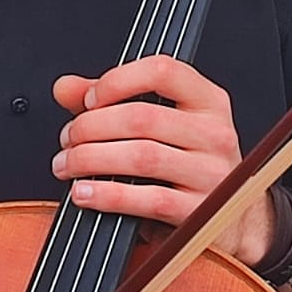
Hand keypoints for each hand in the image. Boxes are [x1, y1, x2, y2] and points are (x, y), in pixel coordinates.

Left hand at [51, 54, 272, 264]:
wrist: (226, 220)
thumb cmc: (185, 162)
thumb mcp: (157, 124)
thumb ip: (110, 100)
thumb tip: (65, 87)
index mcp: (207, 100)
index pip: (163, 71)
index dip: (117, 80)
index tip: (89, 99)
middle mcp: (215, 133)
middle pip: (142, 117)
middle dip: (90, 127)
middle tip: (67, 140)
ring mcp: (212, 173)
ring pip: (141, 156)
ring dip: (90, 159)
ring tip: (66, 165)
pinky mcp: (200, 212)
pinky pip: (147, 199)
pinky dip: (107, 195)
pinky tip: (84, 193)